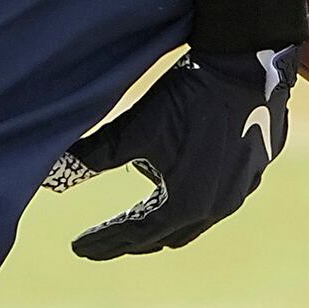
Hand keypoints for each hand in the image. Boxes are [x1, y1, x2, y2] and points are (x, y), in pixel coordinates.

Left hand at [43, 47, 297, 257]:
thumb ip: (93, 155)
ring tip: (141, 216)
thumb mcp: (135, 125)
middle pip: (164, 237)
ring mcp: (241, 190)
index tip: (78, 247)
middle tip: (106, 239)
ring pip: (195, 222)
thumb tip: (52, 174)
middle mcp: (215, 207)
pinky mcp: (256, 169)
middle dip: (132, 239)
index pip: (132, 234)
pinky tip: (184, 184)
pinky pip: (219, 197)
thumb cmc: (187, 93)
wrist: (246, 61)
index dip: (102, 241)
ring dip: (165, 222)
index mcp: (183, 204)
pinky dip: (195, 199)